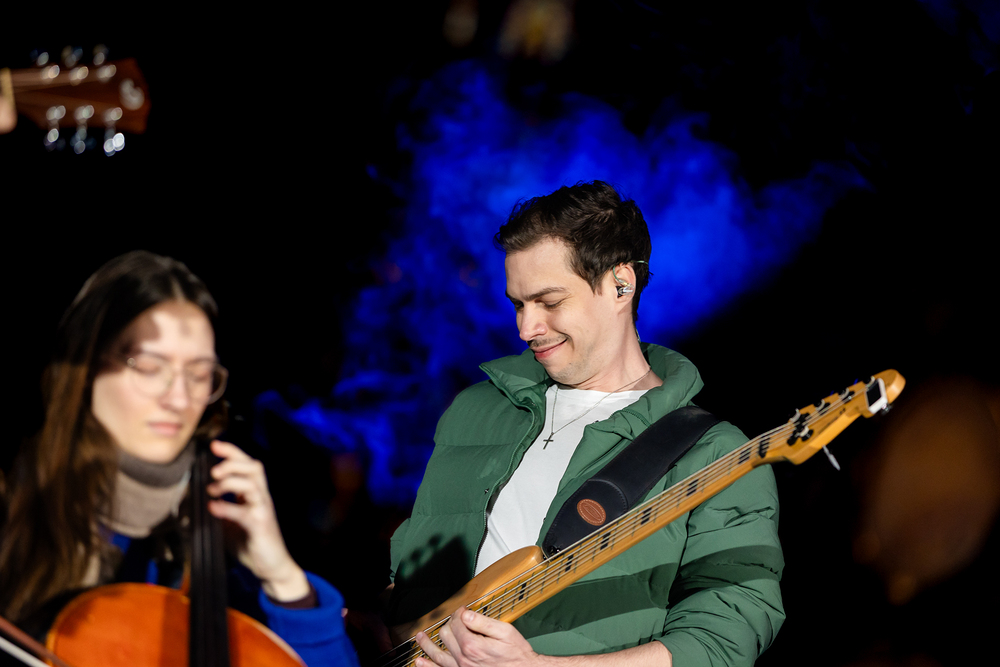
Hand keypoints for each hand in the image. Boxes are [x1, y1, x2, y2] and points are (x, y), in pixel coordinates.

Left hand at [206, 440, 309, 600]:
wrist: (271, 566)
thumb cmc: (251, 543)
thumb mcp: (231, 523)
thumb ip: (220, 509)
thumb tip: (194, 502)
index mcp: (254, 493)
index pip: (247, 464)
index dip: (232, 452)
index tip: (214, 445)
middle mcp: (261, 497)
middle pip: (254, 467)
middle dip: (233, 462)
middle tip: (214, 470)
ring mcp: (263, 510)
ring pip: (253, 484)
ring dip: (231, 481)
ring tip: (213, 489)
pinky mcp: (261, 526)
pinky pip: (245, 512)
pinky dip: (227, 508)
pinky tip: (214, 508)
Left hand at [415, 607, 541, 666]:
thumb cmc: (517, 653)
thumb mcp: (505, 631)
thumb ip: (483, 622)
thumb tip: (465, 613)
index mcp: (472, 644)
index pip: (456, 622)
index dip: (458, 613)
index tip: (463, 610)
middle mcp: (463, 658)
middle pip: (445, 635)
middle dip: (448, 624)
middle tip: (454, 620)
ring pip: (437, 654)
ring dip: (426, 644)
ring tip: (419, 636)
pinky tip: (419, 662)